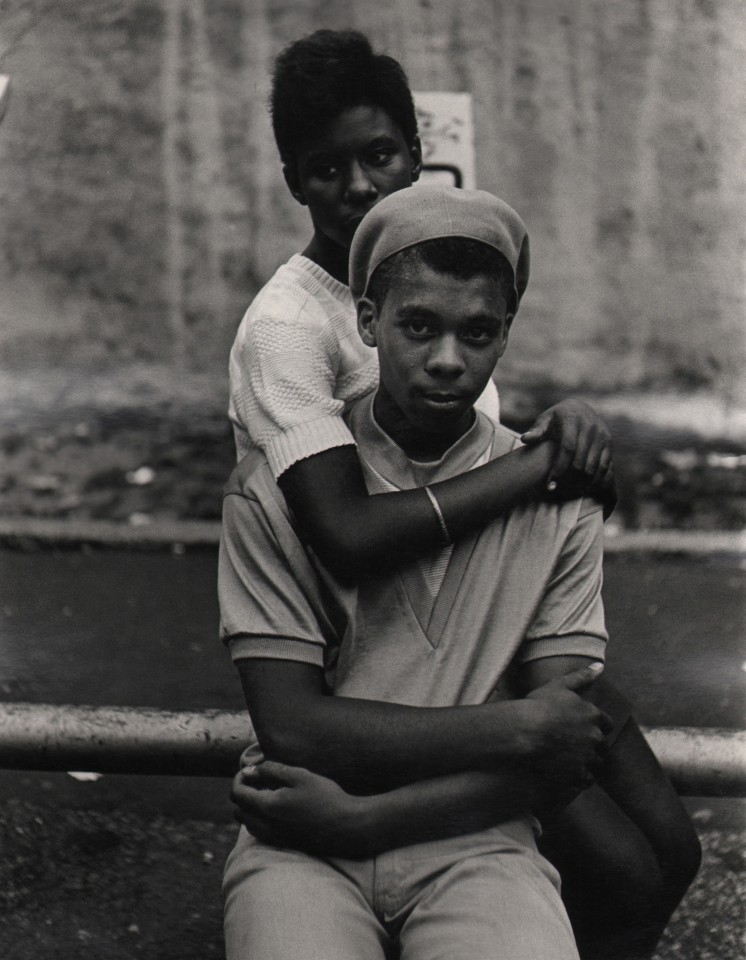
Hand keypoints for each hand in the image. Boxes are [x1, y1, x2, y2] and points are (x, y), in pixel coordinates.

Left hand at [230, 761, 368, 857]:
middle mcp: (266, 826)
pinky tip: (277, 808)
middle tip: (258, 779)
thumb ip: (272, 771)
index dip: (239, 778)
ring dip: (250, 807)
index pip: (236, 793)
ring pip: (247, 823)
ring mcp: (274, 838)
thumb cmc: (326, 797)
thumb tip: (249, 771)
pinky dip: (259, 819)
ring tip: (268, 792)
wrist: (347, 827)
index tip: (250, 769)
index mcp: (267, 807)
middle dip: (242, 792)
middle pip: (237, 810)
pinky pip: (258, 832)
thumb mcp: (300, 775)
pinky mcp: (282, 844)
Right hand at [520, 663, 611, 795]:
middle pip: (602, 745)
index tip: (586, 728)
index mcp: (592, 715)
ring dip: (587, 762)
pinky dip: (580, 778)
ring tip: (572, 761)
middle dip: (593, 745)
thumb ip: (581, 676)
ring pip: (595, 763)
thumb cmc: (540, 705)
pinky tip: (569, 774)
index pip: (606, 723)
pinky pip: (586, 780)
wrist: (527, 730)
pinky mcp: (577, 773)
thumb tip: (599, 666)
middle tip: (576, 745)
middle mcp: (594, 736)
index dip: (597, 726)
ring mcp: (587, 756)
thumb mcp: (559, 685)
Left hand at [521, 400, 615, 513]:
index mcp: (572, 419)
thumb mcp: (545, 420)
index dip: (559, 468)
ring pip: (593, 467)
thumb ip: (536, 430)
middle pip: (580, 460)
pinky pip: (604, 467)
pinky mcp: (609, 444)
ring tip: (568, 493)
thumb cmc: (557, 418)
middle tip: (558, 492)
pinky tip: (583, 489)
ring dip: (582, 483)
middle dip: (569, 480)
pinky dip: (595, 480)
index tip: (550, 484)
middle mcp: (590, 427)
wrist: (581, 408)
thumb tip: (525, 439)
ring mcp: (602, 436)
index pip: (567, 448)